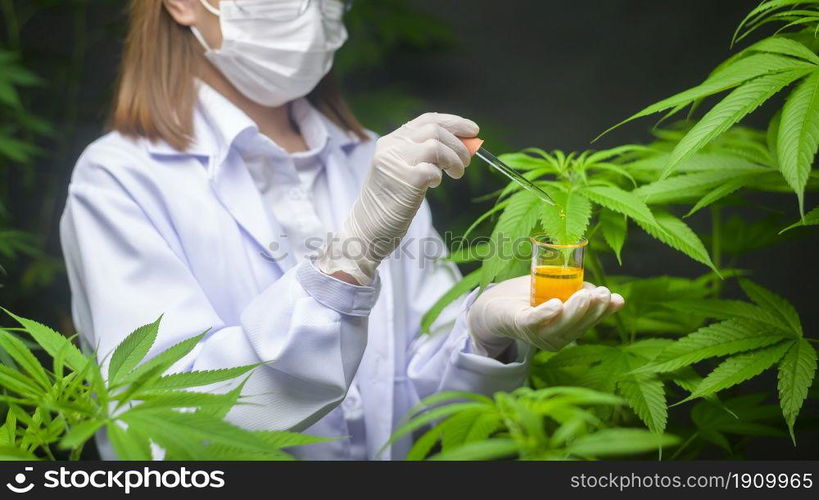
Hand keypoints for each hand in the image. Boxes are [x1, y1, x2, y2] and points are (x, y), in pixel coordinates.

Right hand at [318, 113, 477, 283]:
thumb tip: (463, 145)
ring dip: (454, 159)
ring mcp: (395, 162)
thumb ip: (424, 154)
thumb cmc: (391, 202)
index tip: (473, 130)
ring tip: (456, 174)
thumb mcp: (404, 169)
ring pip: (435, 145)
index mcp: (391, 141)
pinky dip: (439, 176)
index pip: (427, 120)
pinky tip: (434, 184)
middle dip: (458, 144)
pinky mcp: (403, 180)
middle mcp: (391, 147)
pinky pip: (432, 169)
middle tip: (467, 162)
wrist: (368, 228)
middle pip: (434, 130)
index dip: (454, 122)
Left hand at [468, 275, 624, 355]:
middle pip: (578, 327)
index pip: (590, 323)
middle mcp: (554, 338)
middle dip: (593, 310)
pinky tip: (556, 305)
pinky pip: (534, 321)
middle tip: (602, 293)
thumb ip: (577, 291)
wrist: (493, 303)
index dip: (604, 312)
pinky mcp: (519, 324)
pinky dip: (546, 314)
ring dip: (574, 311)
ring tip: (585, 295)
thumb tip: (604, 292)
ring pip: (560, 326)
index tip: (617, 299)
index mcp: (566, 331)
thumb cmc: (528, 297)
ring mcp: (537, 334)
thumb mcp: (558, 291)